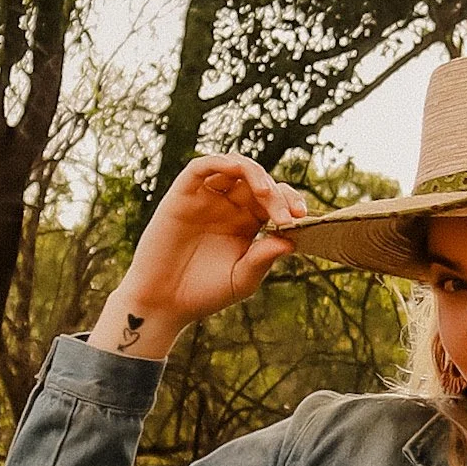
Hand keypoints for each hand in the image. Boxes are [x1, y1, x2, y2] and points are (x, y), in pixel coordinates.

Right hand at [89, 153, 308, 358]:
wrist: (164, 302)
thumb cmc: (204, 293)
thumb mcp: (242, 280)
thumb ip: (263, 259)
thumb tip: (290, 241)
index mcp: (247, 223)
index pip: (275, 200)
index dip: (290, 202)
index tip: (302, 218)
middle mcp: (228, 206)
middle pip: (259, 182)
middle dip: (277, 194)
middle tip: (286, 215)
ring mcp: (206, 199)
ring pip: (234, 167)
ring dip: (255, 173)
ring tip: (266, 193)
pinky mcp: (182, 195)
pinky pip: (202, 168)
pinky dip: (220, 162)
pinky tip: (236, 170)